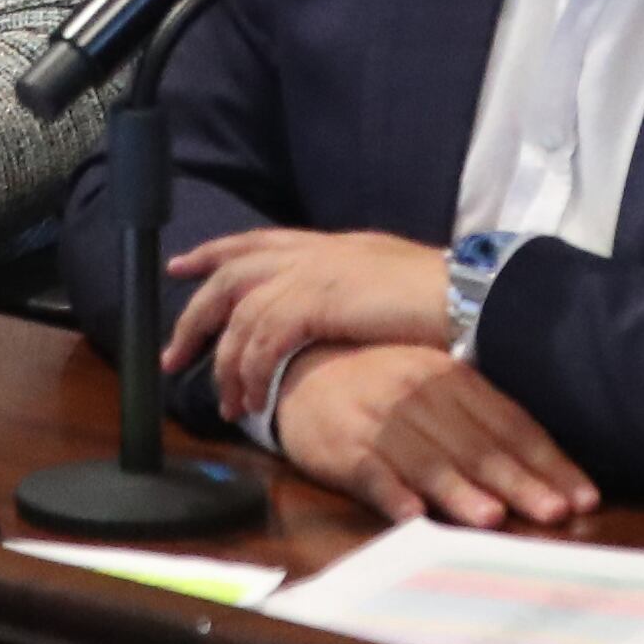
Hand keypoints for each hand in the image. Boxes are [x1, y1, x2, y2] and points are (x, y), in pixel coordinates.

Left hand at [161, 226, 452, 419]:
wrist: (472, 297)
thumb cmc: (445, 300)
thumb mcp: (390, 287)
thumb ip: (354, 293)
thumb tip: (334, 318)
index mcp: (333, 245)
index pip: (259, 241)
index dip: (216, 252)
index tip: (184, 266)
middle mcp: (317, 251)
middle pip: (232, 272)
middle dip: (196, 314)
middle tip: (171, 354)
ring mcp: (315, 271)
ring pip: (241, 312)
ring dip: (225, 361)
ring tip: (226, 402)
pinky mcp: (317, 300)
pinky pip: (263, 339)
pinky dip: (251, 372)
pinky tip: (254, 400)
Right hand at [270, 344, 598, 528]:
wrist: (302, 365)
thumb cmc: (382, 383)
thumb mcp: (434, 383)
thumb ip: (479, 417)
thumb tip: (542, 465)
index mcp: (451, 377)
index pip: (510, 423)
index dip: (549, 461)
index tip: (583, 496)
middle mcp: (420, 393)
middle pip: (478, 445)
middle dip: (520, 482)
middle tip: (555, 512)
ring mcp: (380, 419)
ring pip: (428, 460)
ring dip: (461, 490)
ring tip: (493, 518)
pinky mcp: (341, 445)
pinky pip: (370, 472)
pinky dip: (393, 494)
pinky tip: (413, 516)